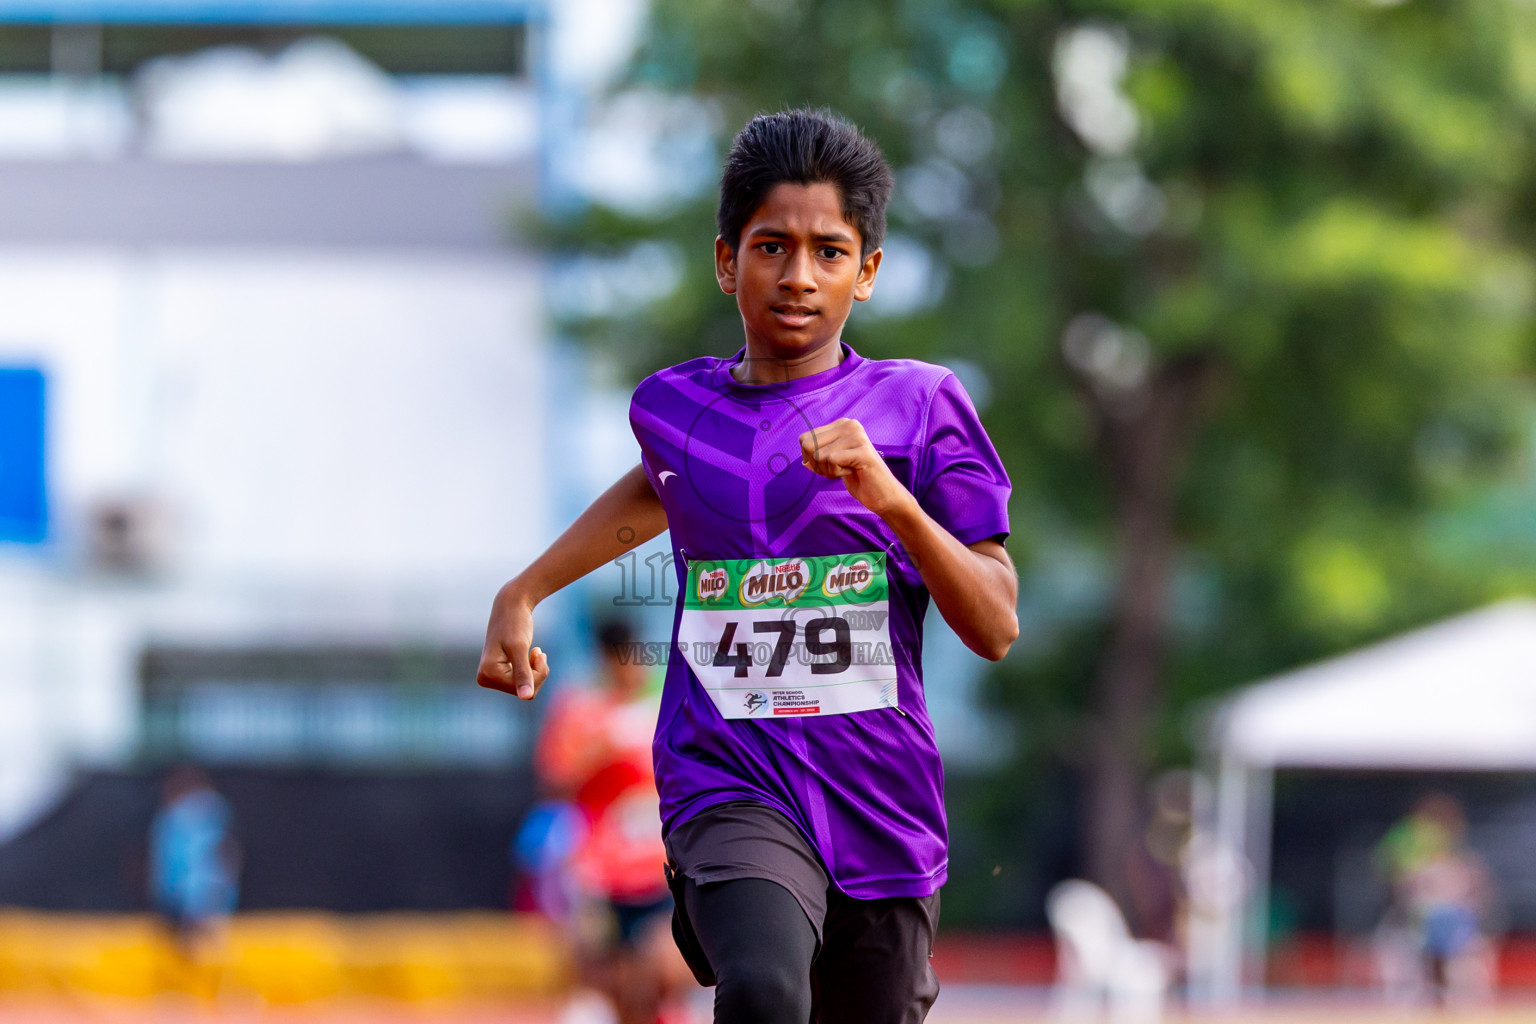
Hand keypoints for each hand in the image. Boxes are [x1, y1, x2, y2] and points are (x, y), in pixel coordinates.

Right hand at [477, 582, 550, 699]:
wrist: (510, 607)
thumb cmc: (515, 623)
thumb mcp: (520, 648)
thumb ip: (523, 673)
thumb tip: (526, 697)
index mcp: (487, 675)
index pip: (523, 690)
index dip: (537, 673)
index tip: (537, 650)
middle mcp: (485, 679)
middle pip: (524, 691)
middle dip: (537, 672)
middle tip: (538, 651)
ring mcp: (491, 677)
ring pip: (525, 688)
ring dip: (536, 670)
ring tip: (535, 652)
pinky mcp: (499, 673)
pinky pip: (523, 682)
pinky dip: (532, 669)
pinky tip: (532, 654)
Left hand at [799, 418, 914, 518]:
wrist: (882, 494)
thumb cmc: (857, 477)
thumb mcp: (832, 462)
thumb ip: (817, 455)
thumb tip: (803, 459)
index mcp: (841, 424)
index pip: (804, 439)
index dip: (810, 458)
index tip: (830, 465)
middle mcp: (849, 424)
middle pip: (808, 445)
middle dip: (818, 465)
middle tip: (838, 469)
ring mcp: (857, 436)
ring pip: (819, 455)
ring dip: (829, 470)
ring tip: (848, 470)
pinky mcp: (862, 450)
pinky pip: (831, 461)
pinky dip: (837, 473)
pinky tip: (853, 472)